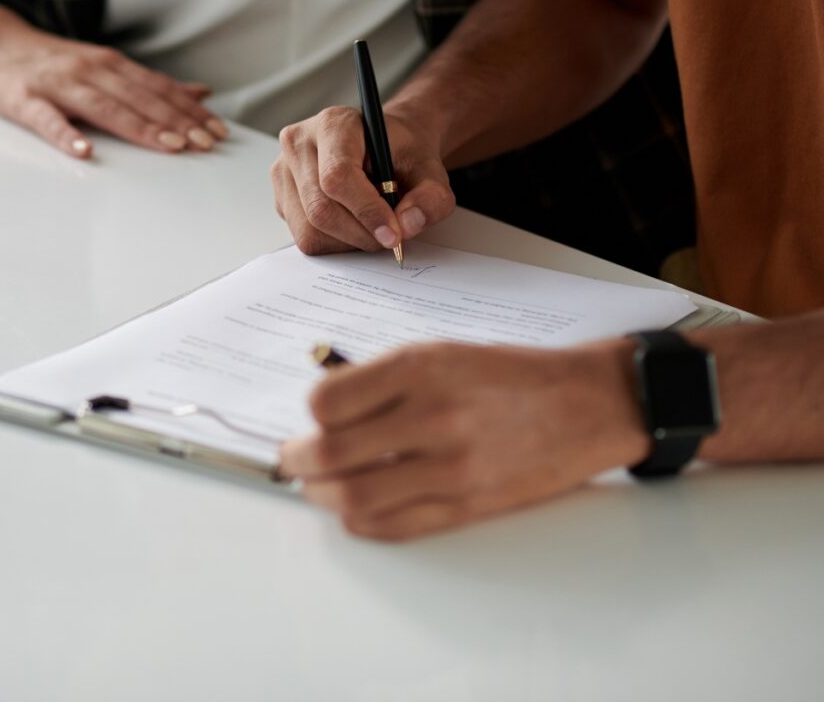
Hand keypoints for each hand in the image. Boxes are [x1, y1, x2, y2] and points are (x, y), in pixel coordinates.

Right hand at [0, 0, 228, 157]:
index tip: (218, 131)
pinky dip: (66, 135)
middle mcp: (91, 71)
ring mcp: (59, 84)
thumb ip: (150, 83)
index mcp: (112, 65)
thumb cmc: (52, 61)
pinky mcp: (26, 99)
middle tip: (207, 144)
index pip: (160, 90)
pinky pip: (48, 119)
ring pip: (106, 107)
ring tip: (170, 146)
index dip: (190, 111)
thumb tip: (199, 93)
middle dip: (178, 122)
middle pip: (141, 99)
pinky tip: (85, 151)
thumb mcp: (106, 66)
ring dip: (141, 127)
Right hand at [271, 107, 454, 255]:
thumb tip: (407, 226)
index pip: (337, 175)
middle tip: (390, 239)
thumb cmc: (402, 154)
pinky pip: (305, 236)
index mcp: (333, 124)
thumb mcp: (430, 170)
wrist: (385, 148)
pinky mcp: (282, 198)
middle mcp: (298, 143)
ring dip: (349, 241)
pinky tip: (354, 224)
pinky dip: (335, 243)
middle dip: (361, 233)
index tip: (394, 234)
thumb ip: (430, 197)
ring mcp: (283, 172)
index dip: (366, 211)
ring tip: (373, 227)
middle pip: (320, 208)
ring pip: (310, 229)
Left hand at [280, 339, 647, 540]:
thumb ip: (385, 379)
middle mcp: (433, 417)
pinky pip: (394, 526)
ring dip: (322, 494)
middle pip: (333, 453)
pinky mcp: (467, 506)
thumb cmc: (512, 375)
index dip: (311, 413)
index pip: (330, 400)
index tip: (311, 417)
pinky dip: (360, 521)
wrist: (585, 405)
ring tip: (318, 486)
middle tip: (294, 460)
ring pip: (355, 496)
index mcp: (423, 368)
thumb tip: (328, 406)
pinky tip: (354, 509)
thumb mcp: (444, 352)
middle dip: (299, 461)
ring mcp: (451, 468)